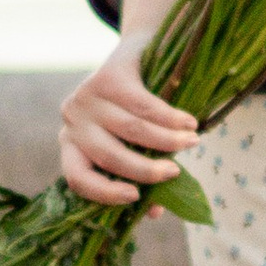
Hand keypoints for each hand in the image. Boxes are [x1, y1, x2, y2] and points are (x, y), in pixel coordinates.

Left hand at [59, 43, 199, 207]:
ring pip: (131, 129)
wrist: (136, 53)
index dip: (105, 193)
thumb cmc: (136, 112)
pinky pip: (144, 105)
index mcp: (72, 145)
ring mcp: (87, 96)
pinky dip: (171, 118)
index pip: (78, 178)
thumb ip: (139, 177)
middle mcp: (73, 121)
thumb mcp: (133, 145)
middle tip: (175, 172)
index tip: (136, 197)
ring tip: (193, 143)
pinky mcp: (108, 76)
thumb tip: (154, 212)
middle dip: (145, 170)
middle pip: (108, 156)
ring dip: (167, 141)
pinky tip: (189, 123)